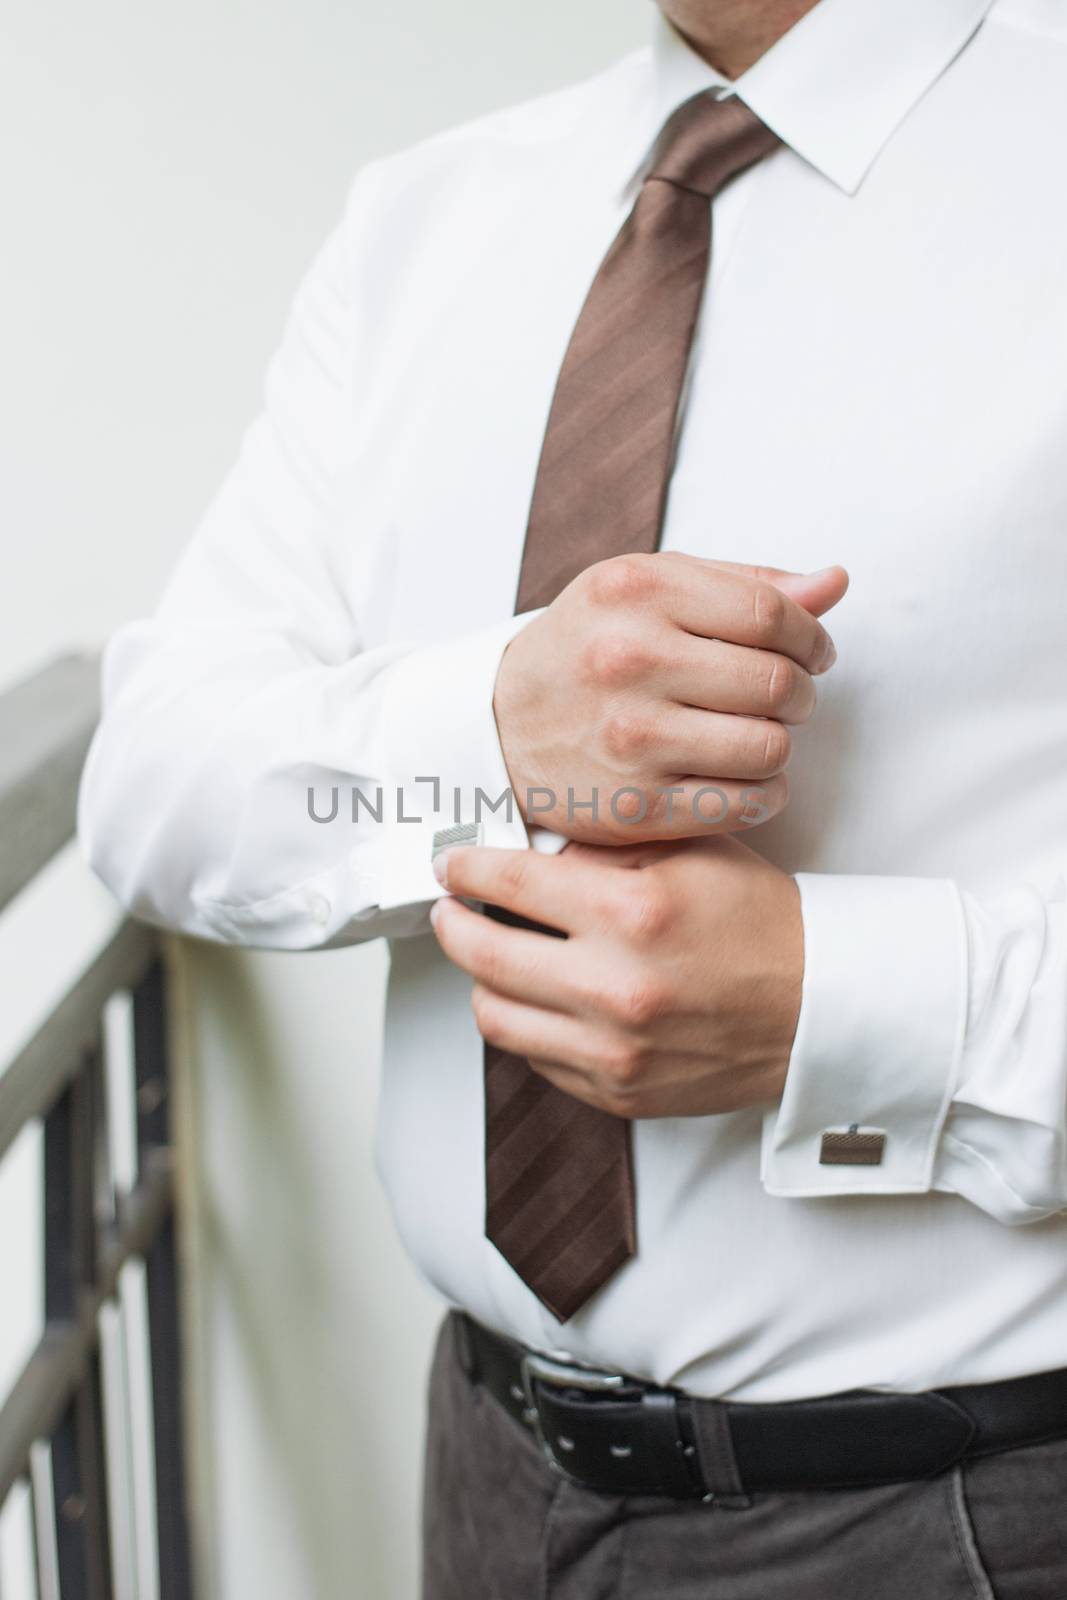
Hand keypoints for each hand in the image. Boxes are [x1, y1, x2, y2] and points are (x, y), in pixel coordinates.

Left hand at [430, 834, 802, 1118]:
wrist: (819, 1007)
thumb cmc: (758, 922)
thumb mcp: (689, 853)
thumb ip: (604, 848)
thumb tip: (527, 851)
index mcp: (632, 914)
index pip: (512, 883)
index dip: (465, 869)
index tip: (451, 865)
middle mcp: (615, 987)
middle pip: (483, 955)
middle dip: (454, 925)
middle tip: (452, 911)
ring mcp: (614, 1050)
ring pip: (496, 1016)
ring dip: (481, 981)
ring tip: (489, 958)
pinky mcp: (618, 1093)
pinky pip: (536, 1058)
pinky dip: (526, 1025)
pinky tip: (540, 999)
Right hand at [492, 553, 847, 842]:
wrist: (499, 726)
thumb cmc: (587, 650)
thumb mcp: (648, 591)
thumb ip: (743, 585)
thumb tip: (835, 583)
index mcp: (638, 591)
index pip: (770, 615)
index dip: (812, 638)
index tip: (814, 652)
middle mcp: (630, 659)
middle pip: (778, 683)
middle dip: (801, 693)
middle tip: (785, 697)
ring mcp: (632, 737)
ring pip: (770, 747)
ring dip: (781, 744)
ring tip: (756, 733)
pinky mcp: (635, 804)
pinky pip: (746, 803)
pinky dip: (764, 792)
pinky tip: (742, 775)